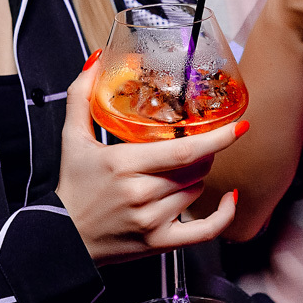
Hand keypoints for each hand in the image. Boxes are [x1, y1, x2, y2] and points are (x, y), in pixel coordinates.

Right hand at [57, 53, 245, 264]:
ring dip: (197, 176)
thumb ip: (81, 95)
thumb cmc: (73, 186)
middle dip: (204, 153)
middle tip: (196, 142)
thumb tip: (96, 59)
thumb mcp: (71, 138)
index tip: (239, 126)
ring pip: (196, 190)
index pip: (182, 152)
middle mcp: (141, 194)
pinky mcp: (159, 243)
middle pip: (195, 169)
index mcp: (123, 165)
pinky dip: (224, 215)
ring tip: (179, 169)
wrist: (63, 238)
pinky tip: (230, 199)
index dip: (216, 139)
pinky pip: (205, 232)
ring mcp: (152, 221)